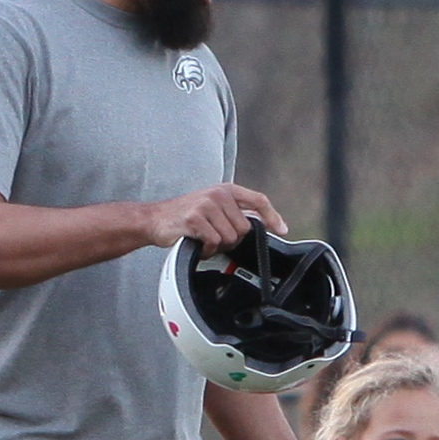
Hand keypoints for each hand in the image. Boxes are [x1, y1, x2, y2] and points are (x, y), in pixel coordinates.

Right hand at [146, 183, 282, 252]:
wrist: (155, 219)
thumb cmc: (187, 216)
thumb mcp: (214, 207)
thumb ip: (236, 212)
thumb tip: (262, 224)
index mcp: (226, 190)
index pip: (258, 200)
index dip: (273, 217)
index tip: (283, 230)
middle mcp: (218, 194)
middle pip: (245, 228)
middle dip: (232, 239)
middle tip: (215, 236)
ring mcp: (206, 205)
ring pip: (230, 237)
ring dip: (218, 245)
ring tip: (204, 238)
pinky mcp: (195, 219)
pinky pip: (214, 242)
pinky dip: (207, 249)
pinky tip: (197, 243)